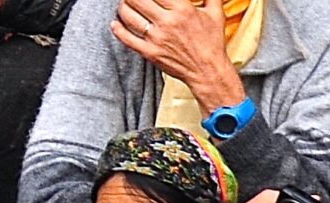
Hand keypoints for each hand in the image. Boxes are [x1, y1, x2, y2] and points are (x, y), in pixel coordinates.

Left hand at [112, 0, 243, 106]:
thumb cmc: (211, 40)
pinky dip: (117, 29)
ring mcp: (156, 39)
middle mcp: (167, 22)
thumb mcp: (215, 11)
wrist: (207, 69)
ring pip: (129, 17)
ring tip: (124, 4)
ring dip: (123, 7)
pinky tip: (114, 23)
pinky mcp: (149, 53)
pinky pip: (127, 39)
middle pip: (138, 0)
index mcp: (182, 9)